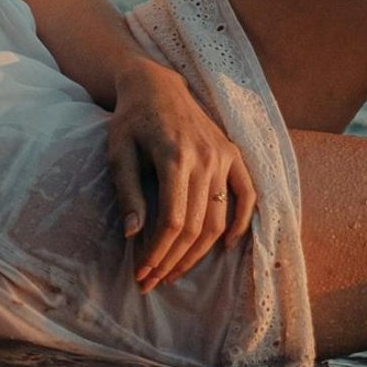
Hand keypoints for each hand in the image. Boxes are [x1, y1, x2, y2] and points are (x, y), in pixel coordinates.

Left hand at [107, 59, 257, 291]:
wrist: (156, 84)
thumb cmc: (131, 119)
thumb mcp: (118, 151)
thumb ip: (128, 192)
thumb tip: (133, 234)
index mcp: (175, 157)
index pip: (173, 221)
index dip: (158, 253)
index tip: (141, 273)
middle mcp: (205, 158)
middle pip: (196, 227)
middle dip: (173, 261)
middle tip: (152, 281)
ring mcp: (224, 156)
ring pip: (219, 219)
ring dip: (199, 253)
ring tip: (174, 271)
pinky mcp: (232, 153)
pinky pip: (247, 194)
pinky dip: (242, 223)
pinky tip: (227, 246)